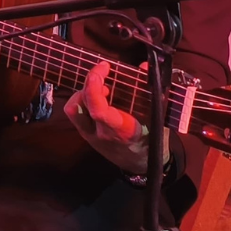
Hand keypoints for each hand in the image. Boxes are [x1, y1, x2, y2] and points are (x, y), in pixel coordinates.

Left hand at [64, 59, 162, 175]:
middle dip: (89, 83)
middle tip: (104, 71)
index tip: (104, 67)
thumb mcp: (157, 117)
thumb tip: (145, 67)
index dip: (95, 87)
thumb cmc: (151, 139)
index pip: (99, 111)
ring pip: (73, 110)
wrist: (140, 163)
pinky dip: (83, 98)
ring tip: (101, 85)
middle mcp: (101, 133)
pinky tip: (98, 94)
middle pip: (80, 107)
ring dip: (83, 91)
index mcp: (122, 131)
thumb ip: (153, 93)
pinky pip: (75, 113)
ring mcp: (89, 135)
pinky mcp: (84, 133)